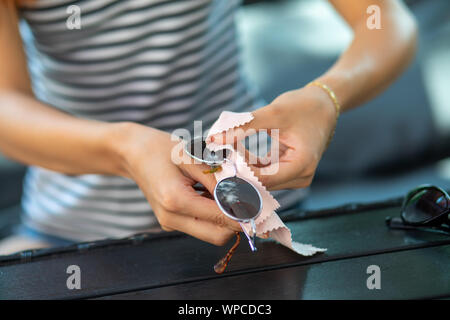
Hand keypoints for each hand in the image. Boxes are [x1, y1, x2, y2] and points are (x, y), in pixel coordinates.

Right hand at [114, 123, 240, 245]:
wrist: (133, 153)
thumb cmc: (161, 149)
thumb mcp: (192, 157)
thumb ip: (217, 178)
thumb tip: (243, 196)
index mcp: (175, 200)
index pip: (220, 219)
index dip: (243, 215)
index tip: (261, 208)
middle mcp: (171, 218)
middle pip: (217, 236)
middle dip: (236, 222)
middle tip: (249, 201)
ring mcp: (169, 223)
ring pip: (210, 233)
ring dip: (224, 218)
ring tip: (227, 193)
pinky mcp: (170, 222)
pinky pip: (200, 226)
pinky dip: (212, 215)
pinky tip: (211, 194)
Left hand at [209, 85, 337, 189]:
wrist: (323, 105)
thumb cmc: (303, 106)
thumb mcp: (272, 114)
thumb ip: (242, 127)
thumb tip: (213, 139)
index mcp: (302, 166)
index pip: (262, 179)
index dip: (238, 172)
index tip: (217, 160)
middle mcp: (300, 177)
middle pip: (261, 183)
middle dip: (237, 170)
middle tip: (215, 156)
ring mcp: (294, 176)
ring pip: (260, 179)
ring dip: (241, 167)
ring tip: (223, 151)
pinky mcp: (287, 171)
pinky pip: (263, 172)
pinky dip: (249, 163)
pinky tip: (235, 150)